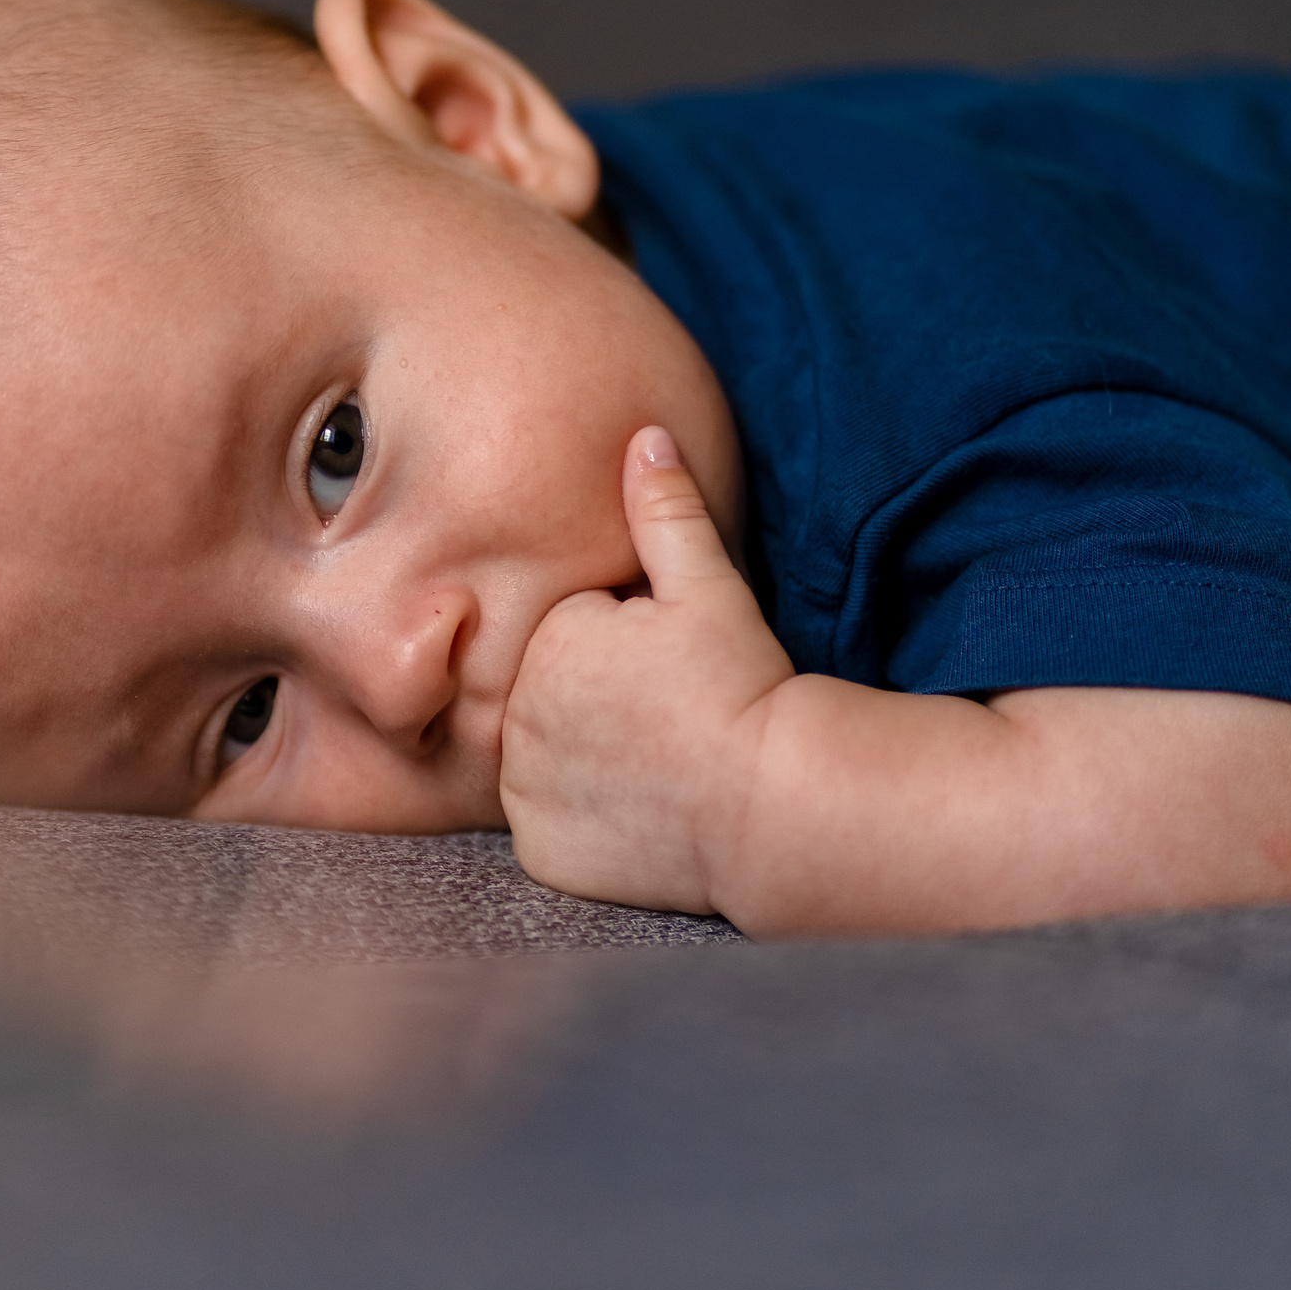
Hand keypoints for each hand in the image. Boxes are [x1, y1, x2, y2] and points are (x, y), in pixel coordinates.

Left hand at [499, 426, 795, 913]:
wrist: (776, 806)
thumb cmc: (745, 686)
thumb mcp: (709, 586)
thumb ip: (666, 510)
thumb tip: (644, 434)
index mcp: (547, 641)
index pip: (569, 635)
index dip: (623, 649)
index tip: (667, 672)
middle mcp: (515, 718)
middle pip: (548, 698)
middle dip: (594, 702)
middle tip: (665, 719)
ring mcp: (524, 794)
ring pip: (541, 763)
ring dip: (581, 762)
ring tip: (653, 765)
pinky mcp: (540, 855)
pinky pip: (547, 828)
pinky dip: (581, 825)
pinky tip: (635, 814)